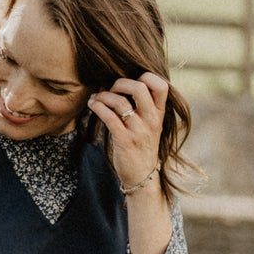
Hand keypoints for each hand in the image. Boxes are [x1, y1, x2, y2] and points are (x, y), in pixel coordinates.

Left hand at [88, 74, 168, 193]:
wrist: (142, 177)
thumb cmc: (143, 147)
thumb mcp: (152, 126)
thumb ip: (146, 107)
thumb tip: (124, 84)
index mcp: (159, 114)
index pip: (160, 85)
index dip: (145, 77)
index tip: (131, 82)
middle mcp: (151, 120)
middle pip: (139, 87)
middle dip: (120, 83)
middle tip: (111, 89)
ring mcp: (138, 131)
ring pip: (120, 102)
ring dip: (103, 96)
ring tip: (96, 98)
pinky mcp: (124, 141)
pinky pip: (109, 117)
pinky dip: (97, 106)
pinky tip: (92, 105)